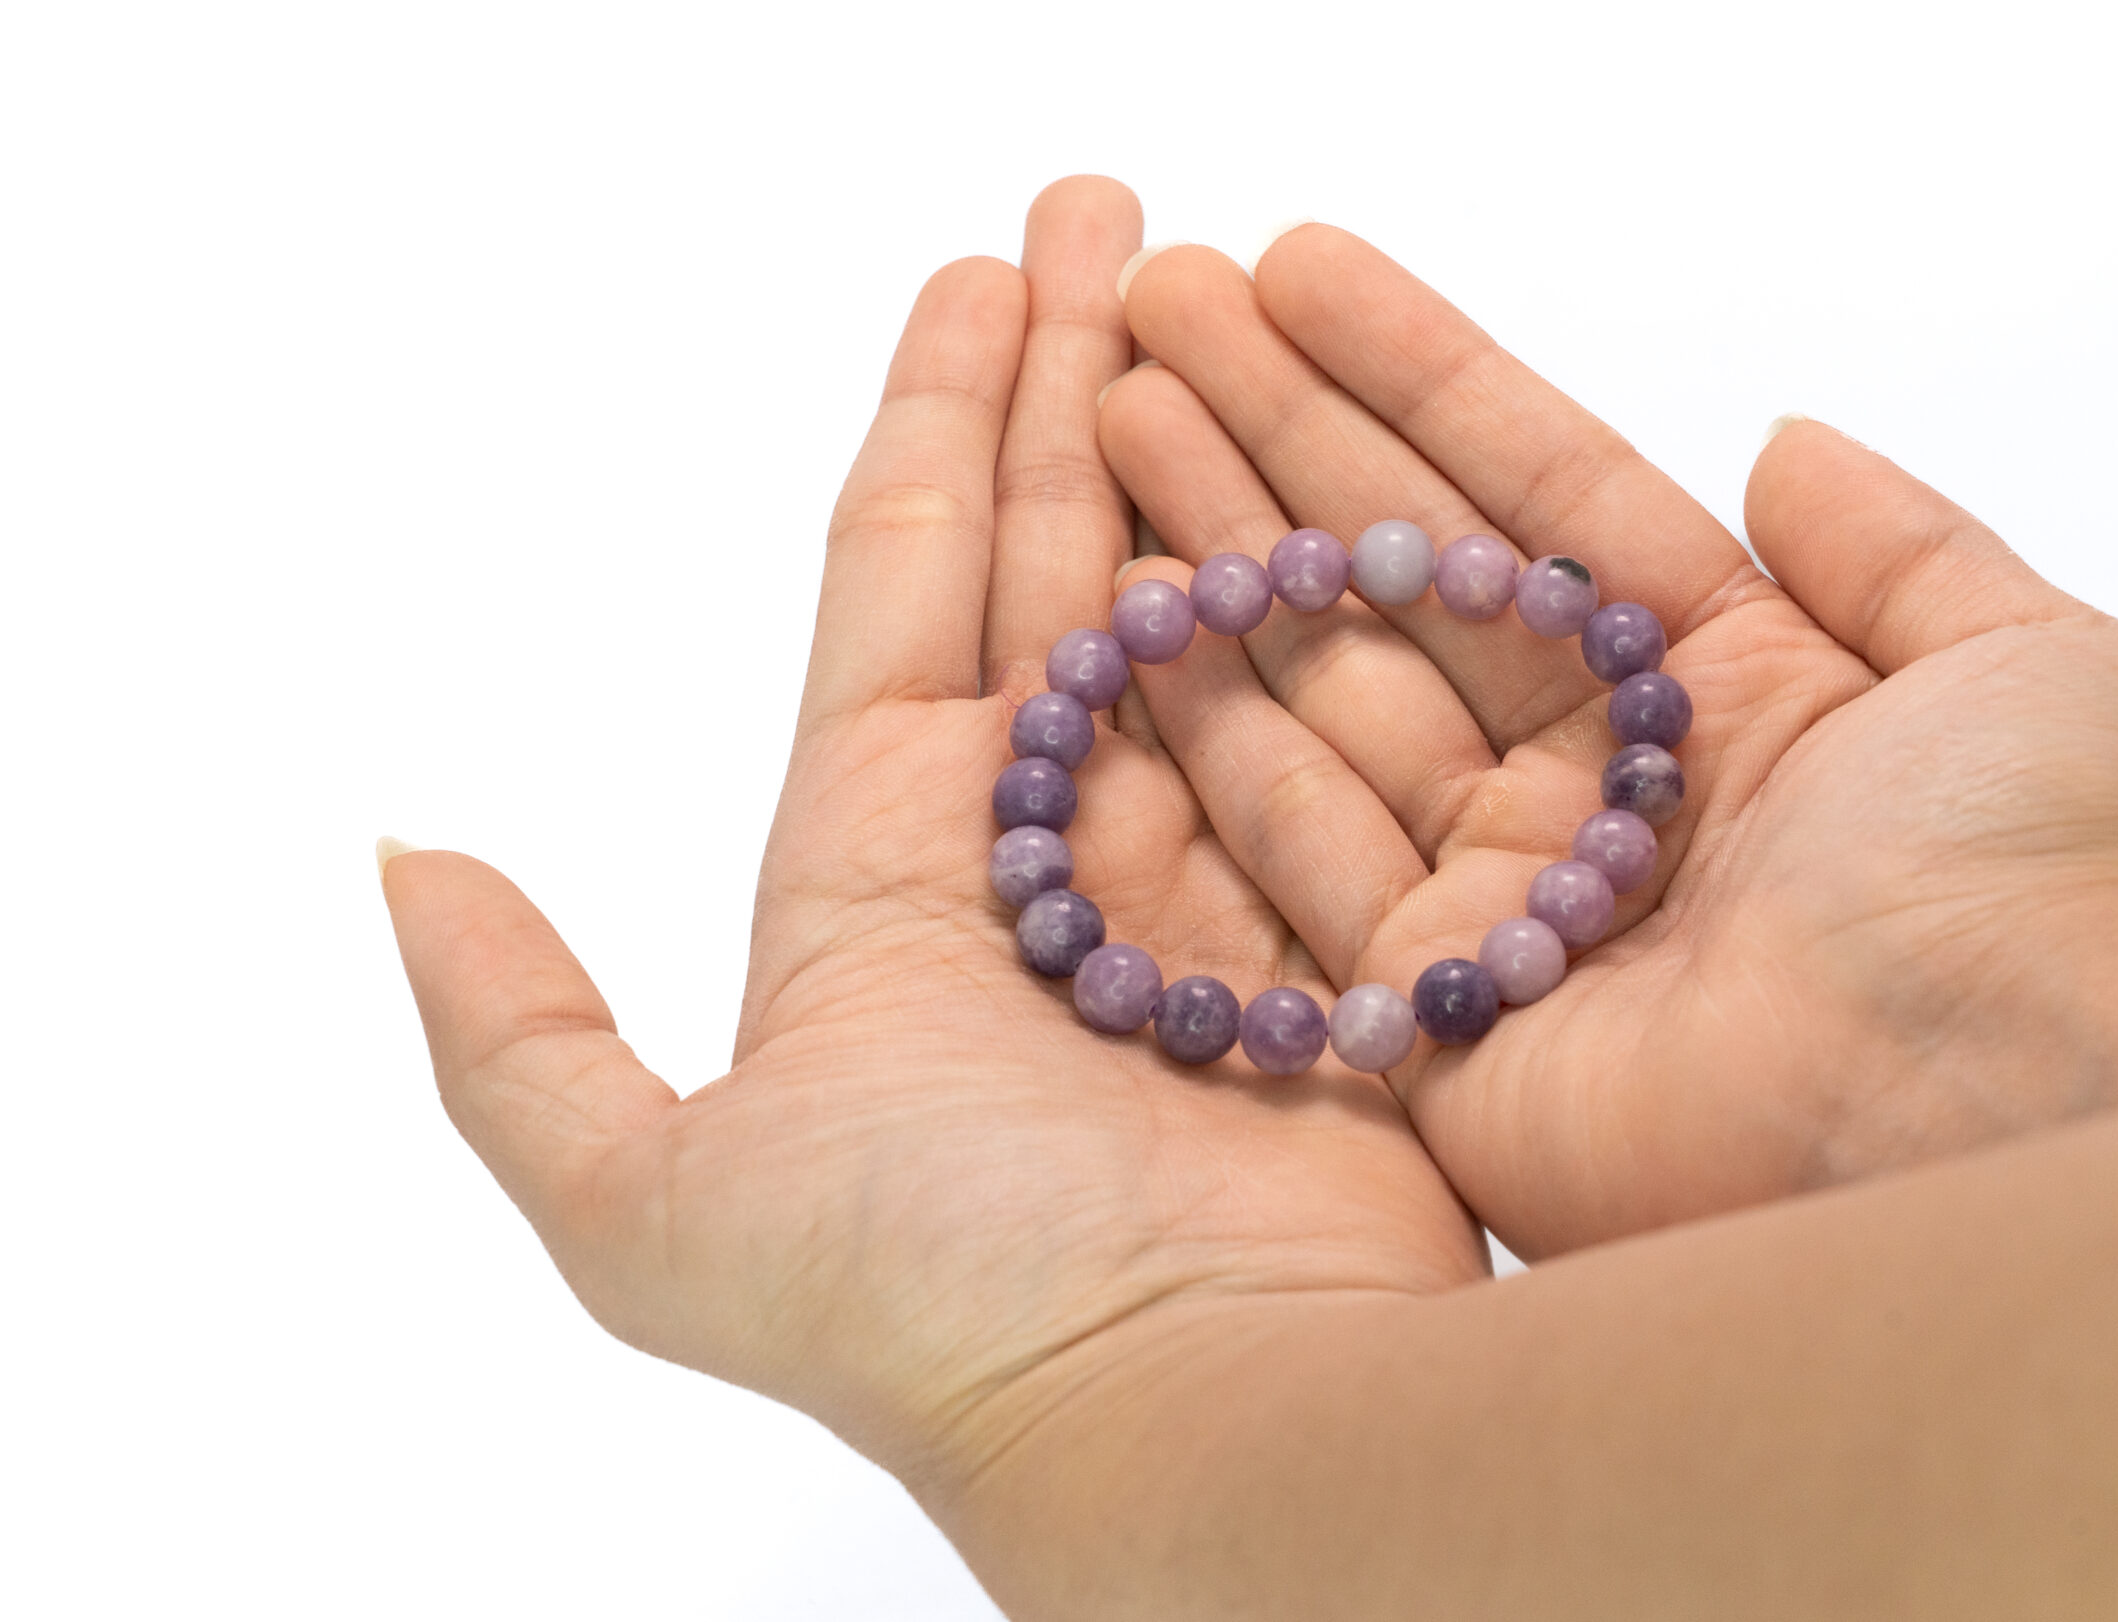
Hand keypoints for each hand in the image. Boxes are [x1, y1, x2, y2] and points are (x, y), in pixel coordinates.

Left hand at [377, 182, 1480, 1502]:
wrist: (1197, 1418)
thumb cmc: (940, 1300)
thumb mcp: (658, 1199)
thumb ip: (517, 1045)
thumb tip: (403, 862)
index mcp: (882, 874)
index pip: (903, 591)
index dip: (933, 421)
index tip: (979, 272)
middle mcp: (1041, 861)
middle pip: (1053, 565)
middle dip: (1071, 384)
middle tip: (1112, 215)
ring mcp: (1204, 879)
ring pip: (1192, 611)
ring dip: (1196, 449)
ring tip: (1214, 288)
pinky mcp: (1342, 914)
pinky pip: (1328, 715)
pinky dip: (1326, 591)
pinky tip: (1327, 471)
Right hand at [1100, 228, 2117, 1256]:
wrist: (1973, 1115)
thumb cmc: (2022, 883)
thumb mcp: (2033, 663)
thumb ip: (1901, 546)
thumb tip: (1787, 443)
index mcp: (1734, 693)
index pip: (1538, 498)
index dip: (1417, 377)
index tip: (1293, 270)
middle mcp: (1604, 792)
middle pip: (1410, 582)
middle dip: (1280, 437)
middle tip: (1155, 309)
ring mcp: (1506, 904)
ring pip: (1327, 692)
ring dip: (1219, 548)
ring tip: (1109, 405)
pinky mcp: (1429, 1022)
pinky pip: (1292, 855)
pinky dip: (1207, 737)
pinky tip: (1120, 610)